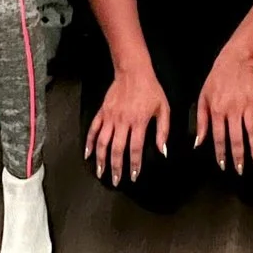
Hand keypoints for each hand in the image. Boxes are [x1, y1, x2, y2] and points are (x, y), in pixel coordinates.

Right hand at [84, 66, 170, 185]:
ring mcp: (110, 117)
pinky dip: (89, 142)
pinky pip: (93, 129)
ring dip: (101, 159)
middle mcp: (123, 121)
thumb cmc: (151, 90)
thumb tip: (163, 151)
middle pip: (117, 149)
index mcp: (139, 122)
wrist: (134, 71)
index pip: (135, 149)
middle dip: (116, 168)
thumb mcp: (163, 108)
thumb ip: (163, 131)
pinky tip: (88, 154)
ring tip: (100, 172)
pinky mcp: (102, 112)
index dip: (134, 165)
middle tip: (115, 181)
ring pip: (102, 142)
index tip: (133, 177)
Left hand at [194, 54, 252, 171]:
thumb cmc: (216, 79)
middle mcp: (233, 110)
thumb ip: (201, 121)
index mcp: (218, 111)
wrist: (234, 60)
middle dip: (239, 156)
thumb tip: (198, 142)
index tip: (223, 165)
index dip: (221, 153)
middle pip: (237, 138)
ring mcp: (248, 104)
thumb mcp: (203, 98)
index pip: (219, 137)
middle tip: (240, 170)